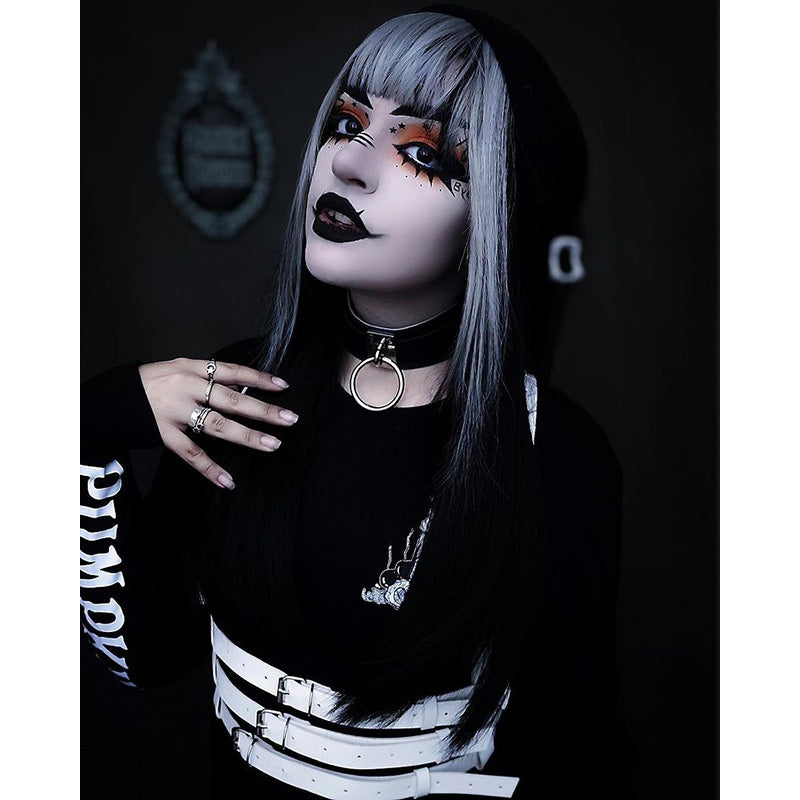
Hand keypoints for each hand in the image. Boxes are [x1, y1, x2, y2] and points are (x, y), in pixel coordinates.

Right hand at [138, 358, 297, 488]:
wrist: (110, 396)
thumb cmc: (152, 382)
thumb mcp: (179, 369)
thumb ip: (208, 378)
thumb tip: (244, 386)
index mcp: (191, 368)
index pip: (232, 371)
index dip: (258, 378)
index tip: (283, 387)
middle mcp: (186, 387)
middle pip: (231, 399)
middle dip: (263, 410)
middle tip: (290, 419)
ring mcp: (175, 412)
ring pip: (217, 425)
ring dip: (246, 436)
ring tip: (272, 445)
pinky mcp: (163, 434)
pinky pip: (190, 453)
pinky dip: (209, 468)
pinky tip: (227, 480)